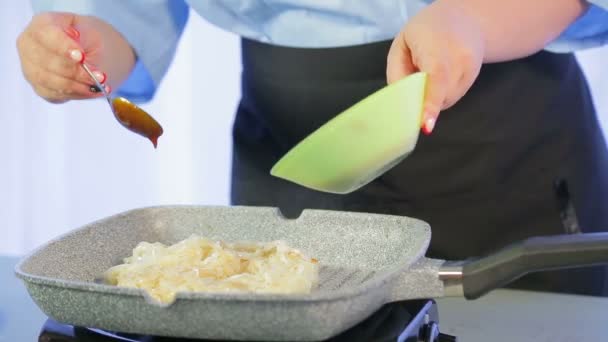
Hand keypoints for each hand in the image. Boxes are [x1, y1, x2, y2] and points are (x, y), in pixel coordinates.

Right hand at [17, 12, 113, 102]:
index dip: (63, 47)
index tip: (82, 57)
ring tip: (100, 85)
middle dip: (77, 72)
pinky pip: (56, 94)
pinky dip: (78, 94)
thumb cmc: (89, 38)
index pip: (45, 34)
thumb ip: (86, 44)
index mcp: (41, 24)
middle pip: (48, 62)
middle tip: (100, 77)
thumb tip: (82, 61)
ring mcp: (31, 68)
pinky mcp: (40, 87)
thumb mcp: (92, 33)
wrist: (92, 51)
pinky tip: (94, 91)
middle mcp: (29, 46)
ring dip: (79, 86)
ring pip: (51, 81)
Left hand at [387, 1, 484, 134]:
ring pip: (447, 99)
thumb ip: (398, 73)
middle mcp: (460, 56)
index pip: (436, 77)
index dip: (431, 103)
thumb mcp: (402, 45)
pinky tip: (438, 78)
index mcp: (437, 45)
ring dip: (433, 97)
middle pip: (440, 94)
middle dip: (423, 101)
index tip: (426, 125)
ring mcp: (471, 68)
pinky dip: (442, 94)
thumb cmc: (424, 32)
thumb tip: (400, 103)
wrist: (463, 19)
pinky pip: (453, 96)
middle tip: (413, 85)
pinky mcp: (474, 76)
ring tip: (427, 74)